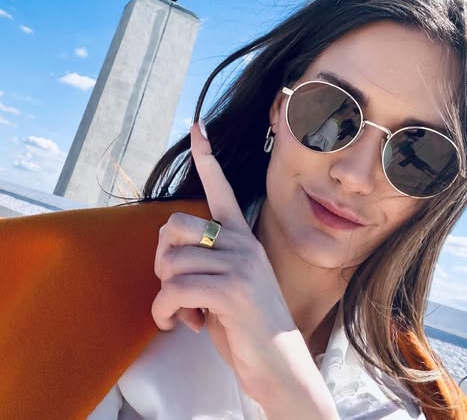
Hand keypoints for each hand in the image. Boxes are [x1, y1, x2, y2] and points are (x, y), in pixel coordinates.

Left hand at [151, 123, 297, 401]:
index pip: (221, 187)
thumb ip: (206, 262)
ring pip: (169, 262)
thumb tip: (167, 255)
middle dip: (160, 260)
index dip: (207, 156)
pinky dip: (165, 312)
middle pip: (172, 225)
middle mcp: (241, 243)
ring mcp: (239, 264)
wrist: (280, 366)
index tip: (197, 126)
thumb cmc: (247, 327)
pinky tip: (182, 324)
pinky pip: (174, 289)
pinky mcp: (231, 290)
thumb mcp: (228, 285)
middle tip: (173, 287)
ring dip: (163, 296)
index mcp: (241, 237)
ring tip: (184, 313)